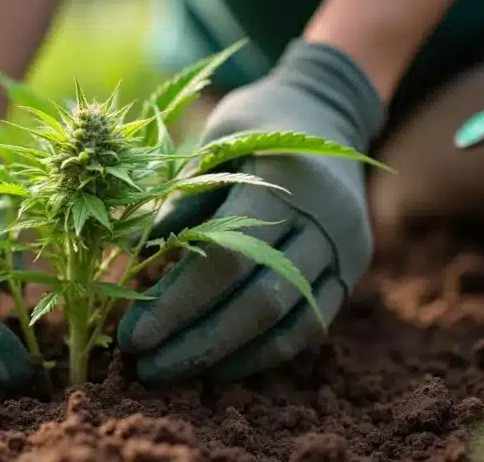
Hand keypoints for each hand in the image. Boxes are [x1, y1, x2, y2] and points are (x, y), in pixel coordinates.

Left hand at [117, 41, 386, 383]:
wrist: (327, 109)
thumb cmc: (254, 122)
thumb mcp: (214, 142)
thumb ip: (182, 199)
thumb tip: (133, 258)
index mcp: (282, 180)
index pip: (224, 258)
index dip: (175, 305)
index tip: (131, 337)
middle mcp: (324, 219)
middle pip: (259, 300)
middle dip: (197, 343)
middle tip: (145, 370)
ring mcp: (346, 249)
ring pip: (290, 322)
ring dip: (229, 358)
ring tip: (176, 375)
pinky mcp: (352, 271)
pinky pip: (311, 326)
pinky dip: (265, 353)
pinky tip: (222, 369)